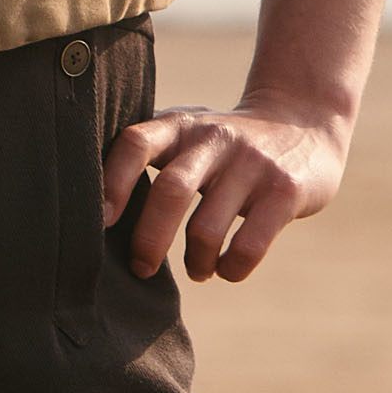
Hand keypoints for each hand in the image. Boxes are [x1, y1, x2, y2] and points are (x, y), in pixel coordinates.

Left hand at [101, 99, 349, 284]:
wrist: (305, 122)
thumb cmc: (225, 144)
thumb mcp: (188, 132)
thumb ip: (147, 153)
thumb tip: (85, 208)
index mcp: (181, 125)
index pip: (135, 143)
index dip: (112, 183)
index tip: (100, 223)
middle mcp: (215, 138)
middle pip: (170, 192)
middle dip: (148, 241)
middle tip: (141, 269)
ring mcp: (253, 164)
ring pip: (206, 228)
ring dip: (195, 262)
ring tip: (197, 270)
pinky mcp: (285, 191)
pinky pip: (248, 247)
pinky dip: (230, 269)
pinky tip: (227, 268)